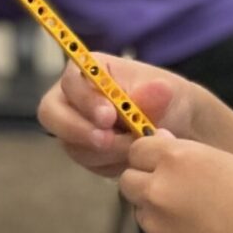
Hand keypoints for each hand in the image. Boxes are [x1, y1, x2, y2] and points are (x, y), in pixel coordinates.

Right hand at [36, 55, 193, 173]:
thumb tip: (157, 88)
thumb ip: (154, 96)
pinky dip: (112, 163)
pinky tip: (132, 155)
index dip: (85, 101)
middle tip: (108, 142)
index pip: (71, 82)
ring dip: (106, 151)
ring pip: (73, 144)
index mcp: (90, 70)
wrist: (180, 128)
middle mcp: (74, 97)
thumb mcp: (167, 94)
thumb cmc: (168, 101)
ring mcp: (75, 125)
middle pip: (52, 115)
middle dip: (79, 131)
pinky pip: (88, 163)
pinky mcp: (83, 150)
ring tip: (136, 146)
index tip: (109, 117)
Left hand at [118, 135, 232, 232]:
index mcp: (178, 158)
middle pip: (128, 180)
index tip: (166, 163)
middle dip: (146, 182)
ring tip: (199, 215)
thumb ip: (188, 155)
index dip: (151, 156)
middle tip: (176, 190)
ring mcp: (158, 223)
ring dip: (157, 210)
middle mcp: (160, 188)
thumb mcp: (227, 161)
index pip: (138, 149)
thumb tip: (160, 143)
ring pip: (141, 210)